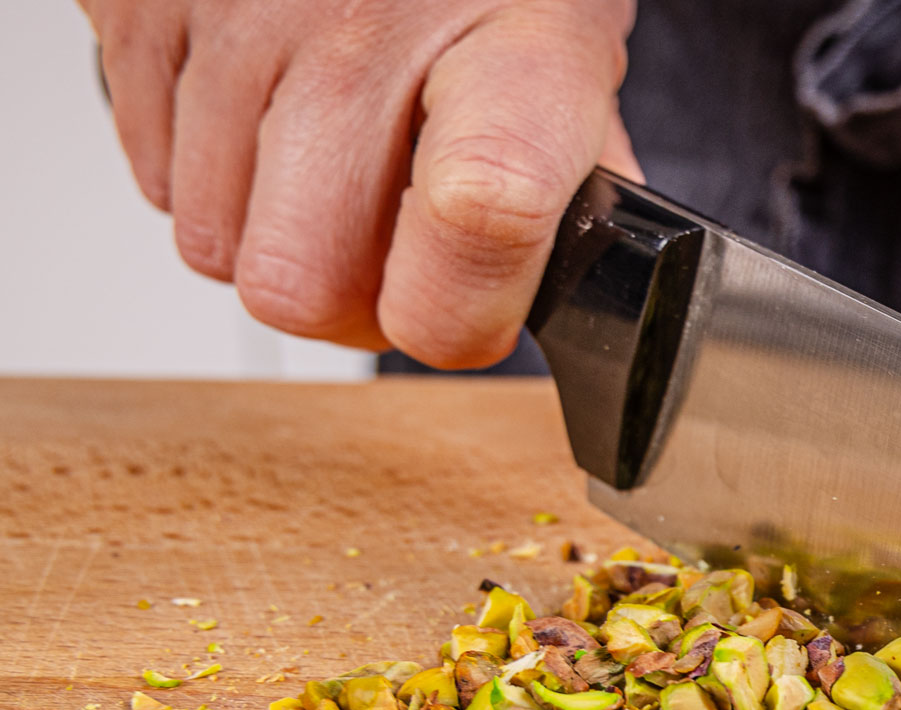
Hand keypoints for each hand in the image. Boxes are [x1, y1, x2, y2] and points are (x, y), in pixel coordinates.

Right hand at [80, 0, 639, 366]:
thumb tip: (572, 297)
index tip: (462, 304)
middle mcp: (365, 28)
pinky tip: (269, 115)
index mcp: (514, 54)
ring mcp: (242, 14)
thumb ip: (577, 189)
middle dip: (344, 301)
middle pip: (304, 286)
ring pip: (214, 247)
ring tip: (327, 160)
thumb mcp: (572, 60)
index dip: (459, 309)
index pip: (485, 216)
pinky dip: (207, 175)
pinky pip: (153, 177)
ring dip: (269, 234)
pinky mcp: (143, 4)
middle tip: (384, 250)